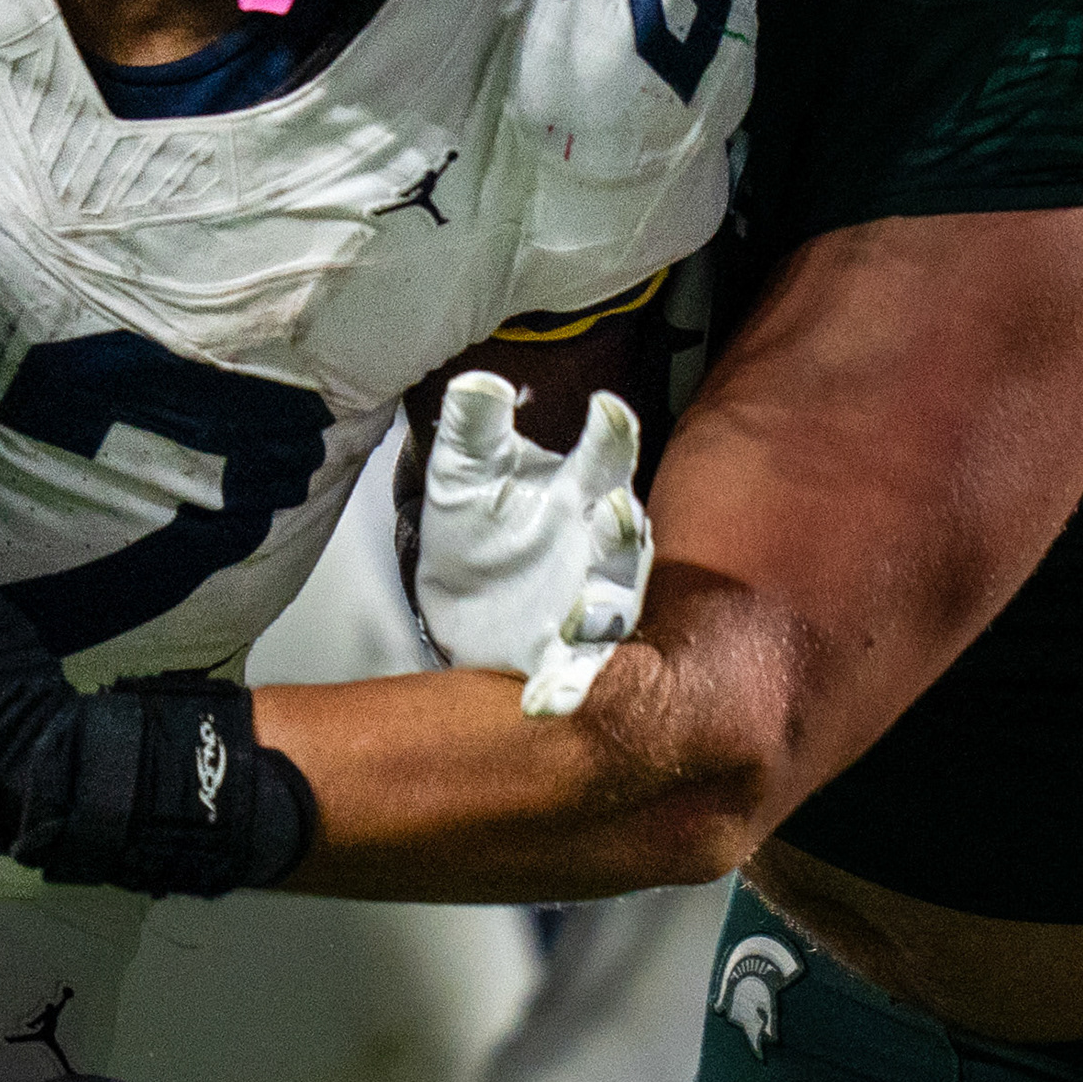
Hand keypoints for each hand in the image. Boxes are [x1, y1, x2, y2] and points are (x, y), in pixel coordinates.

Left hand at [414, 374, 652, 718]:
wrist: (455, 603)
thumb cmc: (475, 526)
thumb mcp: (462, 473)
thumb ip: (474, 427)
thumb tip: (480, 381)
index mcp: (580, 492)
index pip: (605, 456)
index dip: (611, 432)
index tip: (604, 407)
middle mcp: (598, 548)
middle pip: (626, 534)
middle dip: (624, 525)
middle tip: (617, 509)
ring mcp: (588, 606)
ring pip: (614, 608)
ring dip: (601, 610)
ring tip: (579, 611)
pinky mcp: (564, 657)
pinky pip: (579, 674)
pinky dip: (568, 688)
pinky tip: (546, 700)